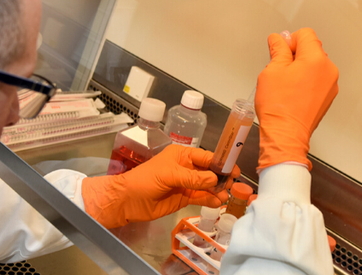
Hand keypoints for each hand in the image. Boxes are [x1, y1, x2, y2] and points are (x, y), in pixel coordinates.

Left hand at [82, 144, 239, 227]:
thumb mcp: (168, 175)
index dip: (220, 162)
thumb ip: (192, 178)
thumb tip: (214, 179)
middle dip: (221, 177)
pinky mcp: (184, 198)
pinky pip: (201, 197)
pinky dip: (210, 199)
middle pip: (209, 171)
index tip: (234, 169)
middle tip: (232, 184)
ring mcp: (186, 184)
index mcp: (181, 155)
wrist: (128, 200)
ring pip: (207, 186)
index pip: (206, 157)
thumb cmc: (144, 180)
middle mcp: (186, 168)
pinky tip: (218, 202)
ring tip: (226, 195)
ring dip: (217, 190)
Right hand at [256, 28, 338, 170]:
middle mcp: (328, 70)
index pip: (305, 35)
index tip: (279, 52)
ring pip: (314, 66)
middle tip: (278, 71)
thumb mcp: (271, 71)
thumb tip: (278, 40)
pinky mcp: (328, 97)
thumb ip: (278, 50)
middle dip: (294, 56)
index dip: (289, 41)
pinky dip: (305, 83)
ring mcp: (330, 85)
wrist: (286, 135)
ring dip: (300, 70)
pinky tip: (291, 95)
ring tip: (284, 86)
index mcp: (316, 59)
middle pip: (311, 50)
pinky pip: (317, 81)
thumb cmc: (279, 108)